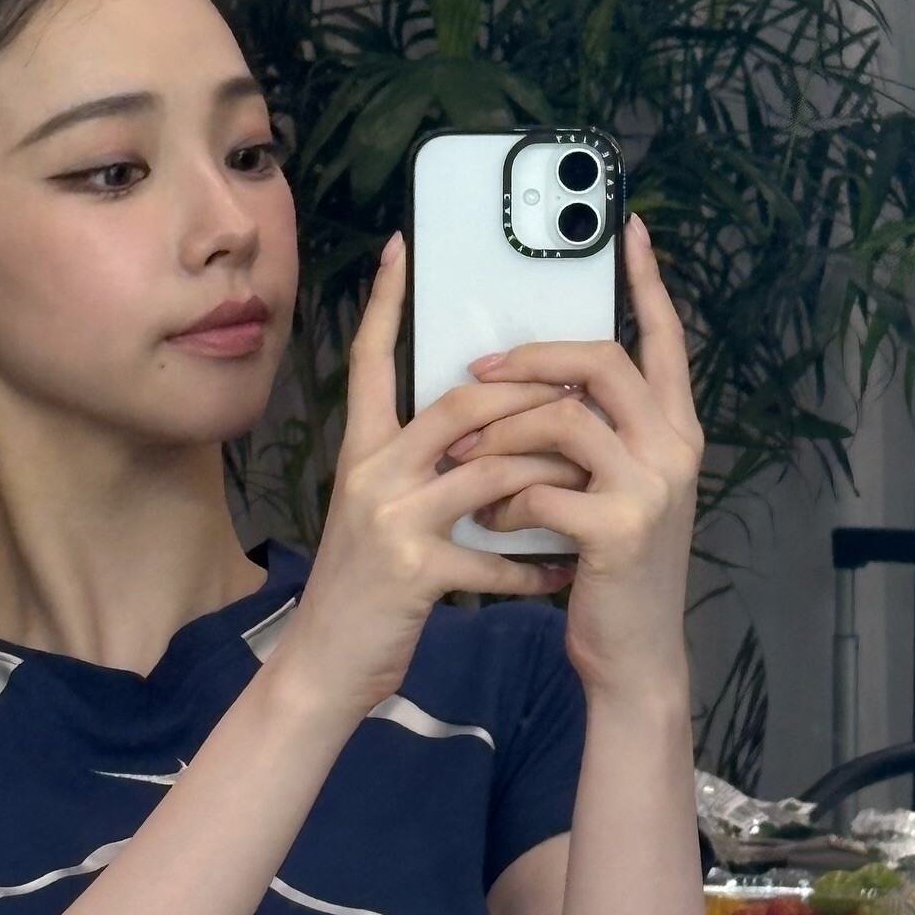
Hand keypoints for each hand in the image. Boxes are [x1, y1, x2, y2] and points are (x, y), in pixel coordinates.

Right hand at [277, 232, 589, 723]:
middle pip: (461, 405)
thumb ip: (418, 468)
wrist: (325, 665)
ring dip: (552, 478)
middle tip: (578, 396)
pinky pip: (498, 554)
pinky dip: (539, 564)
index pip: (369, 360)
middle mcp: (371, 473)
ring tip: (590, 482)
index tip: (401, 248)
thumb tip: (478, 432)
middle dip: (530, 399)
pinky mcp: (415, 570)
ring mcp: (392, 520)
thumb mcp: (377, 512)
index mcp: (362, 451)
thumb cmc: (364, 586)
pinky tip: (564, 573)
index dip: (385, 302)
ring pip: (494, 471)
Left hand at [460, 212, 703, 701]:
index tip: (625, 229)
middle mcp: (675, 447)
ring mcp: (652, 487)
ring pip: (560, 419)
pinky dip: (503, 503)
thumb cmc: (605, 565)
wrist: (631, 653)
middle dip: (530, 357)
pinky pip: (539, 487)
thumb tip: (530, 378)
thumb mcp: (609, 486)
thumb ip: (589, 432)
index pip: (663, 338)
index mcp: (674, 428)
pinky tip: (494, 526)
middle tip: (478, 369)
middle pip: (600, 360)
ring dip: (499, 437)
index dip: (646, 283)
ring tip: (465, 463)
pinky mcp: (620, 530)